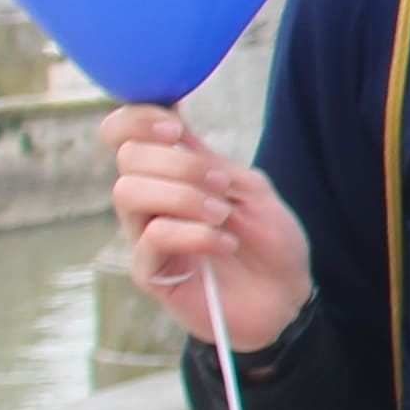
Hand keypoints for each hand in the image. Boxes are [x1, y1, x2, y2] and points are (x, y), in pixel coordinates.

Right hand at [109, 103, 311, 353]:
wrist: (285, 297)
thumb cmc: (270, 242)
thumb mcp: (250, 189)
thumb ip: (208, 158)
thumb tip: (168, 112)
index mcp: (170, 174)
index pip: (123, 133)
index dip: (136, 119)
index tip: (174, 126)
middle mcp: (150, 200)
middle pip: (128, 158)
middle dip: (180, 164)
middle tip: (221, 185)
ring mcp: (144, 235)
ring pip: (127, 192)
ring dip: (184, 197)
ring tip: (223, 216)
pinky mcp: (149, 272)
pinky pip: (151, 237)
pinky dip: (195, 234)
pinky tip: (225, 244)